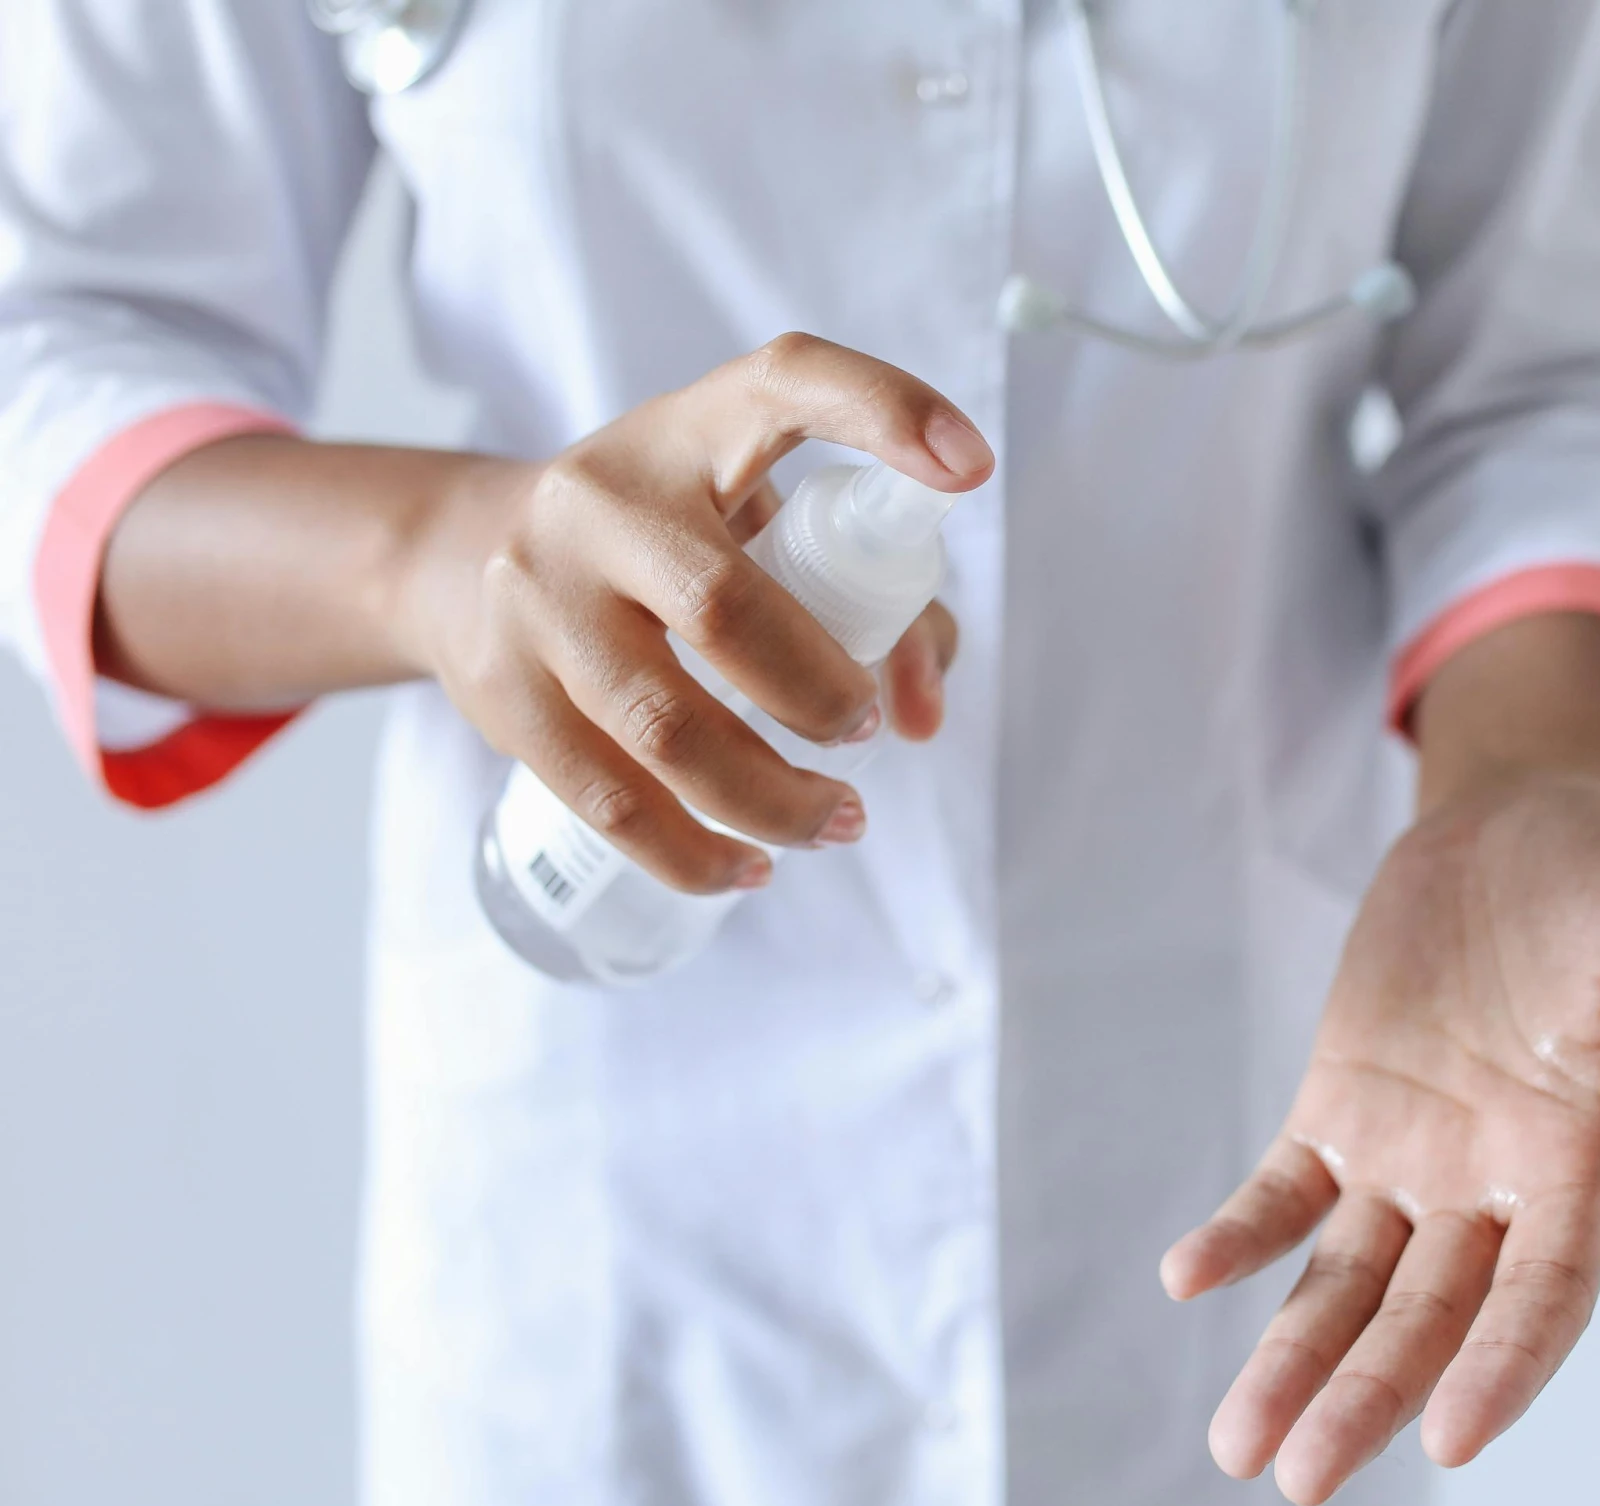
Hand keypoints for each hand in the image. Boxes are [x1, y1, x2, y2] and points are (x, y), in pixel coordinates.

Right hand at [392, 333, 991, 892]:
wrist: (466, 553)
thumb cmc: (667, 542)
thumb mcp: (758, 525)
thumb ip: (878, 600)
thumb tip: (923, 715)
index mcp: (689, 433)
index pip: (788, 381)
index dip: (885, 412)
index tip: (970, 468)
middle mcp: (601, 501)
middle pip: (725, 610)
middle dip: (820, 692)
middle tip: (865, 731)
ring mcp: (537, 597)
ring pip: (667, 730)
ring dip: (772, 801)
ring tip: (836, 824)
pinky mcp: (503, 691)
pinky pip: (608, 801)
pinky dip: (694, 853)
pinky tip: (748, 867)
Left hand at [1161, 765, 1599, 1505]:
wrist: (1527, 816)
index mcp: (1583, 1163)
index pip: (1545, 1294)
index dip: (1503, 1365)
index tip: (1450, 1435)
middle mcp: (1493, 1183)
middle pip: (1428, 1317)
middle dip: (1368, 1396)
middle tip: (1301, 1477)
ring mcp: (1411, 1150)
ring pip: (1346, 1282)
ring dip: (1294, 1359)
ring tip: (1240, 1444)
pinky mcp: (1341, 1103)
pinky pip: (1285, 1192)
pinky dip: (1241, 1235)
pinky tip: (1188, 1276)